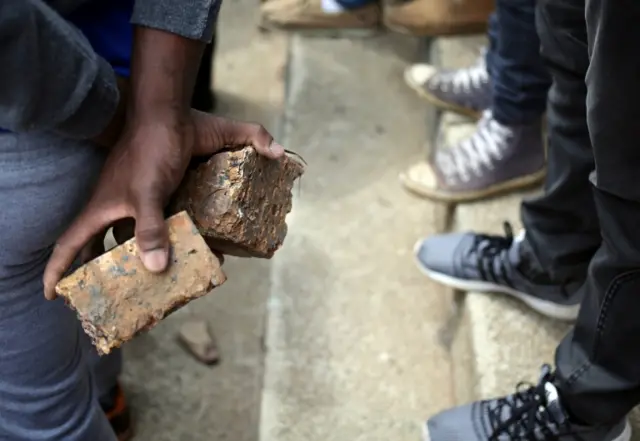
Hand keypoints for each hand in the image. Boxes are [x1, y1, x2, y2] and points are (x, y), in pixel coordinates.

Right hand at [43, 112, 284, 299]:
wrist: (166, 115)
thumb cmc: (151, 151)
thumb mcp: (148, 193)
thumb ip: (150, 228)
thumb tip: (154, 267)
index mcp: (100, 210)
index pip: (70, 245)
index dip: (57, 271)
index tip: (52, 295)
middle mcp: (112, 206)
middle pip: (97, 245)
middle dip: (98, 270)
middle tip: (107, 295)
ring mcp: (133, 198)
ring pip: (127, 235)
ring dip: (135, 256)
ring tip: (151, 279)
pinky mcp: (155, 191)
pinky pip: (152, 221)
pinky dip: (161, 237)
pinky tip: (182, 247)